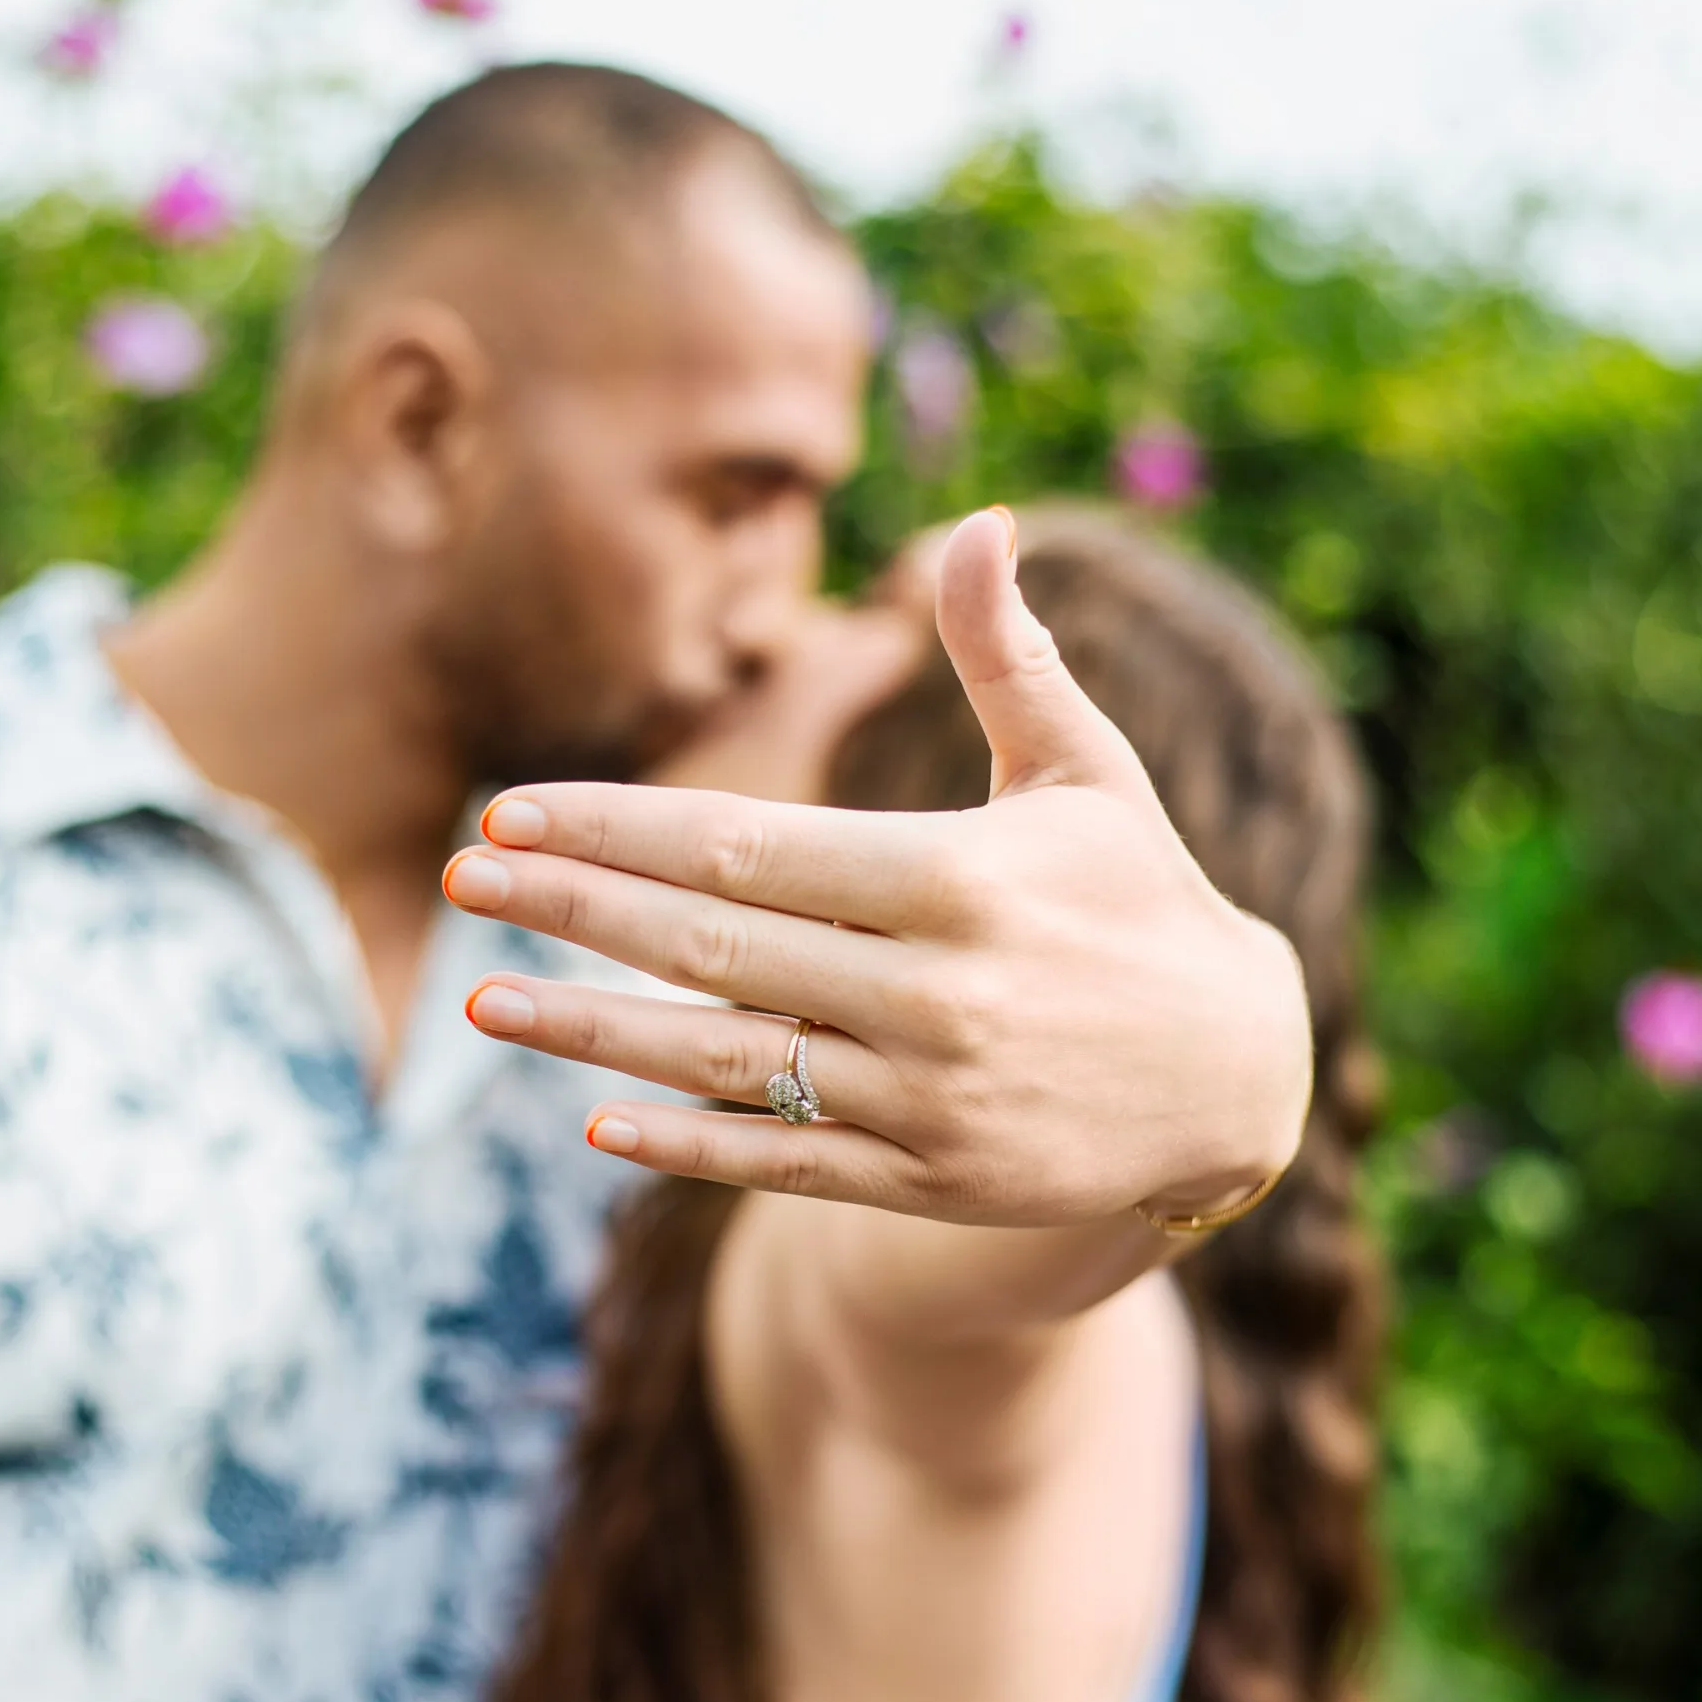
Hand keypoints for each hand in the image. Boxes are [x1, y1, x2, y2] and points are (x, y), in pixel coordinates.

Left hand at [445, 508, 1310, 1224]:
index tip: (513, 810)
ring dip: (594, 1033)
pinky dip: (690, 1147)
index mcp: (962, 877)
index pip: (750, 846)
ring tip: (480, 1004)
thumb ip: (1011, 656)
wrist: (1243, 1077)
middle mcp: (939, 992)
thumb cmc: (1143, 900)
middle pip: (716, 946)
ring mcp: (932, 1099)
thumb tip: (980, 519)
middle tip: (458, 875)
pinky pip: (788, 1164)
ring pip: (731, 1061)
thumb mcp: (1088, 773)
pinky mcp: (935, 1182)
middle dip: (575, 908)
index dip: (621, 828)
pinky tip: (594, 1122)